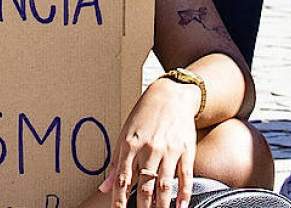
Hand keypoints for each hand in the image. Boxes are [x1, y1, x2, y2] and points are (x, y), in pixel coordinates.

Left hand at [99, 79, 200, 207]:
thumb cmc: (145, 115)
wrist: (171, 95)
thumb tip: (104, 187)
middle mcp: (150, 149)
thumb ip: (116, 162)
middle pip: (144, 186)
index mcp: (130, 145)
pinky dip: (183, 195)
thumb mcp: (125, 133)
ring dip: (161, 206)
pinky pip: (185, 177)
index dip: (119, 200)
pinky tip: (180, 207)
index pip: (123, 179)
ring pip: (164, 185)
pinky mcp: (186, 150)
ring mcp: (169, 150)